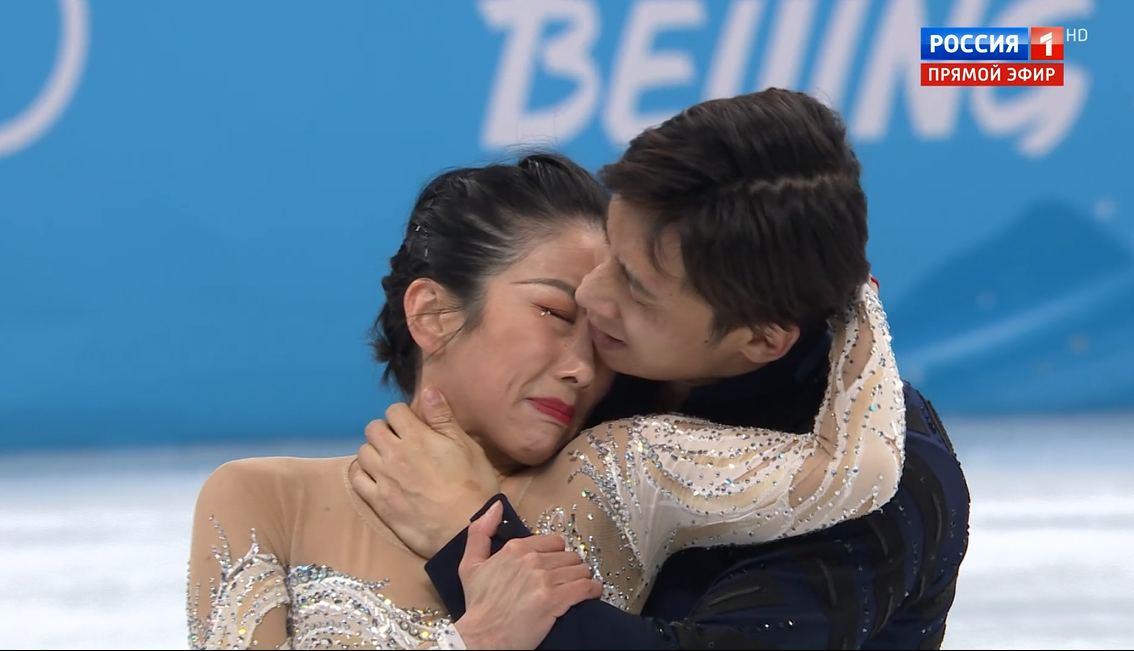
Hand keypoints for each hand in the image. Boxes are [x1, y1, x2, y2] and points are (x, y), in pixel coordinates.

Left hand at [351, 386, 501, 557]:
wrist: (464, 529)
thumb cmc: (473, 485)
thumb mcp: (466, 446)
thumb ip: (443, 418)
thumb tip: (428, 390)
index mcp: (416, 437)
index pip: (394, 411)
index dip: (403, 414)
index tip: (413, 425)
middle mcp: (394, 454)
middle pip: (373, 429)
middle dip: (386, 430)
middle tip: (401, 442)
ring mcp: (383, 479)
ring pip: (362, 452)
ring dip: (374, 451)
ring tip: (389, 460)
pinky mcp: (378, 502)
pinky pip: (356, 479)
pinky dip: (362, 473)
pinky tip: (375, 476)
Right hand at [453, 503, 602, 648]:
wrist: (482, 637)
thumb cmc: (478, 605)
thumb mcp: (470, 565)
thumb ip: (480, 532)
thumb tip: (496, 506)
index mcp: (515, 548)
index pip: (554, 542)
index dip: (557, 555)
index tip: (556, 566)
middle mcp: (531, 560)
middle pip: (569, 555)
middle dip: (570, 568)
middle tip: (566, 580)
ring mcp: (544, 579)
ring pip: (580, 570)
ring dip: (581, 579)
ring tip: (577, 589)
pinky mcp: (555, 600)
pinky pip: (585, 587)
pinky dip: (592, 590)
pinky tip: (591, 594)